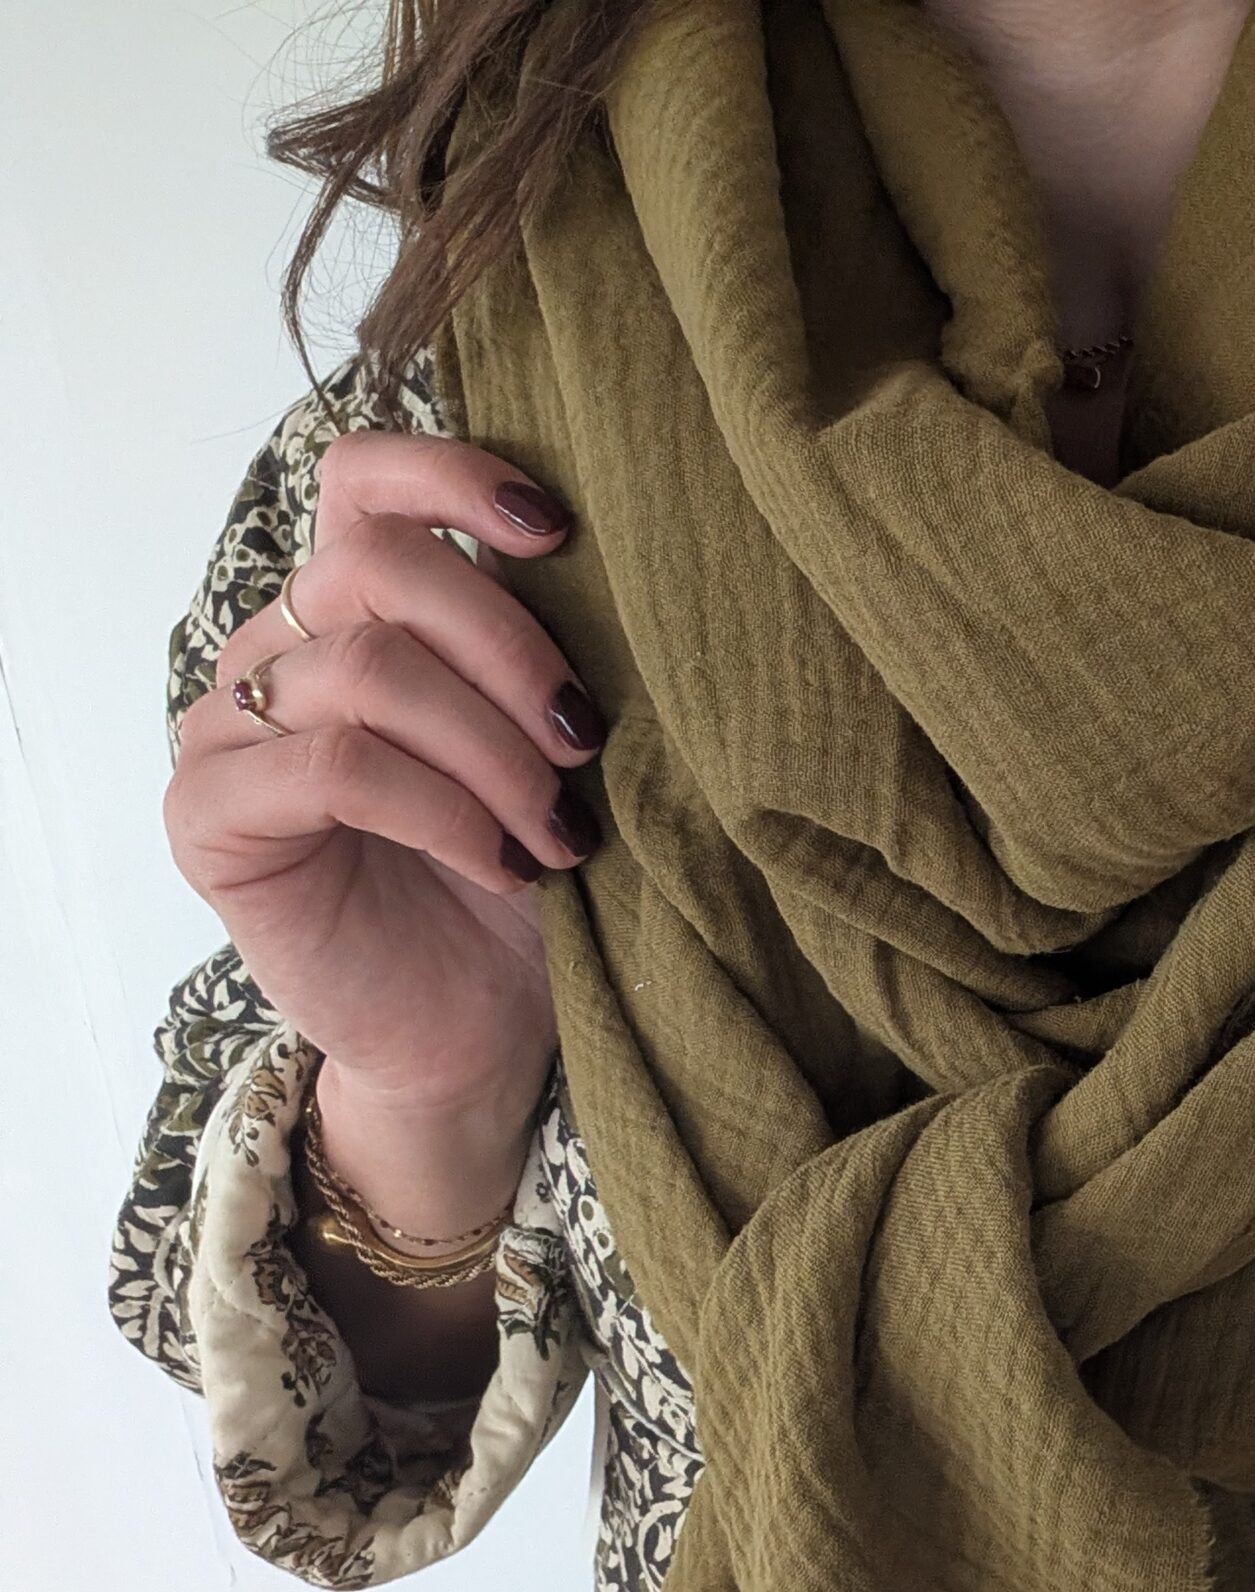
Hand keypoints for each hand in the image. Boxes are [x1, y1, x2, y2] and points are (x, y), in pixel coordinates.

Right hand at [164, 429, 600, 1133]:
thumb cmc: (523, 879)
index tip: (558, 532)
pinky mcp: (211, 818)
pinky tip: (503, 862)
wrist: (478, 1030)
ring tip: (560, 831)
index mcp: (355, 613)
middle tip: (585, 746)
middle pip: (382, 566)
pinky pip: (339, 770)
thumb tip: (622, 570)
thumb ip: (542, 655)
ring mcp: (230, 730)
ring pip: (371, 671)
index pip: (363, 480)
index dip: (453, 476)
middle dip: (512, 650)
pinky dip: (445, 813)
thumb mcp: (550, 749)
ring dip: (494, 752)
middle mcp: (281, 653)